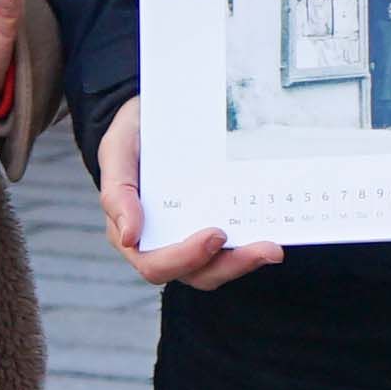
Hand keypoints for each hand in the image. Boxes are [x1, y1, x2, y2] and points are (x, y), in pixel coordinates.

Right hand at [96, 104, 280, 288]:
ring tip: (274, 248)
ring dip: (247, 261)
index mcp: (133, 234)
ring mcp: (190, 237)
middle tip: (266, 249)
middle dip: (232, 265)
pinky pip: (232, 247)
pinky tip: (273, 231)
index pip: (155, 264)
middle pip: (196, 273)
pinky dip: (251, 243)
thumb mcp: (117, 151)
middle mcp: (162, 244)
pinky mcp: (213, 225)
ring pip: (218, 267)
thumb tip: (129, 237)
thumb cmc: (131, 135)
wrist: (155, 116)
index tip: (215, 234)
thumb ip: (117, 193)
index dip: (185, 257)